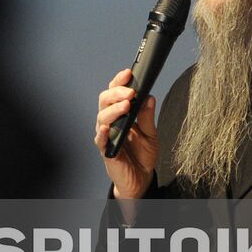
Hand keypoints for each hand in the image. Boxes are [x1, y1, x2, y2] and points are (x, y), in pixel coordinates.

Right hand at [94, 68, 157, 198]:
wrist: (141, 179)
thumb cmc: (142, 155)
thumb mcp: (151, 133)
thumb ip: (148, 116)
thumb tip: (149, 97)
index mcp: (120, 114)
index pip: (115, 92)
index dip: (119, 81)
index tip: (128, 72)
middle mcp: (110, 122)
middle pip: (105, 100)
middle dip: (116, 92)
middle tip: (130, 92)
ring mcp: (106, 135)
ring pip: (102, 117)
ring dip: (113, 109)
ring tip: (125, 105)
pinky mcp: (106, 150)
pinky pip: (100, 140)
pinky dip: (101, 133)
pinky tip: (106, 128)